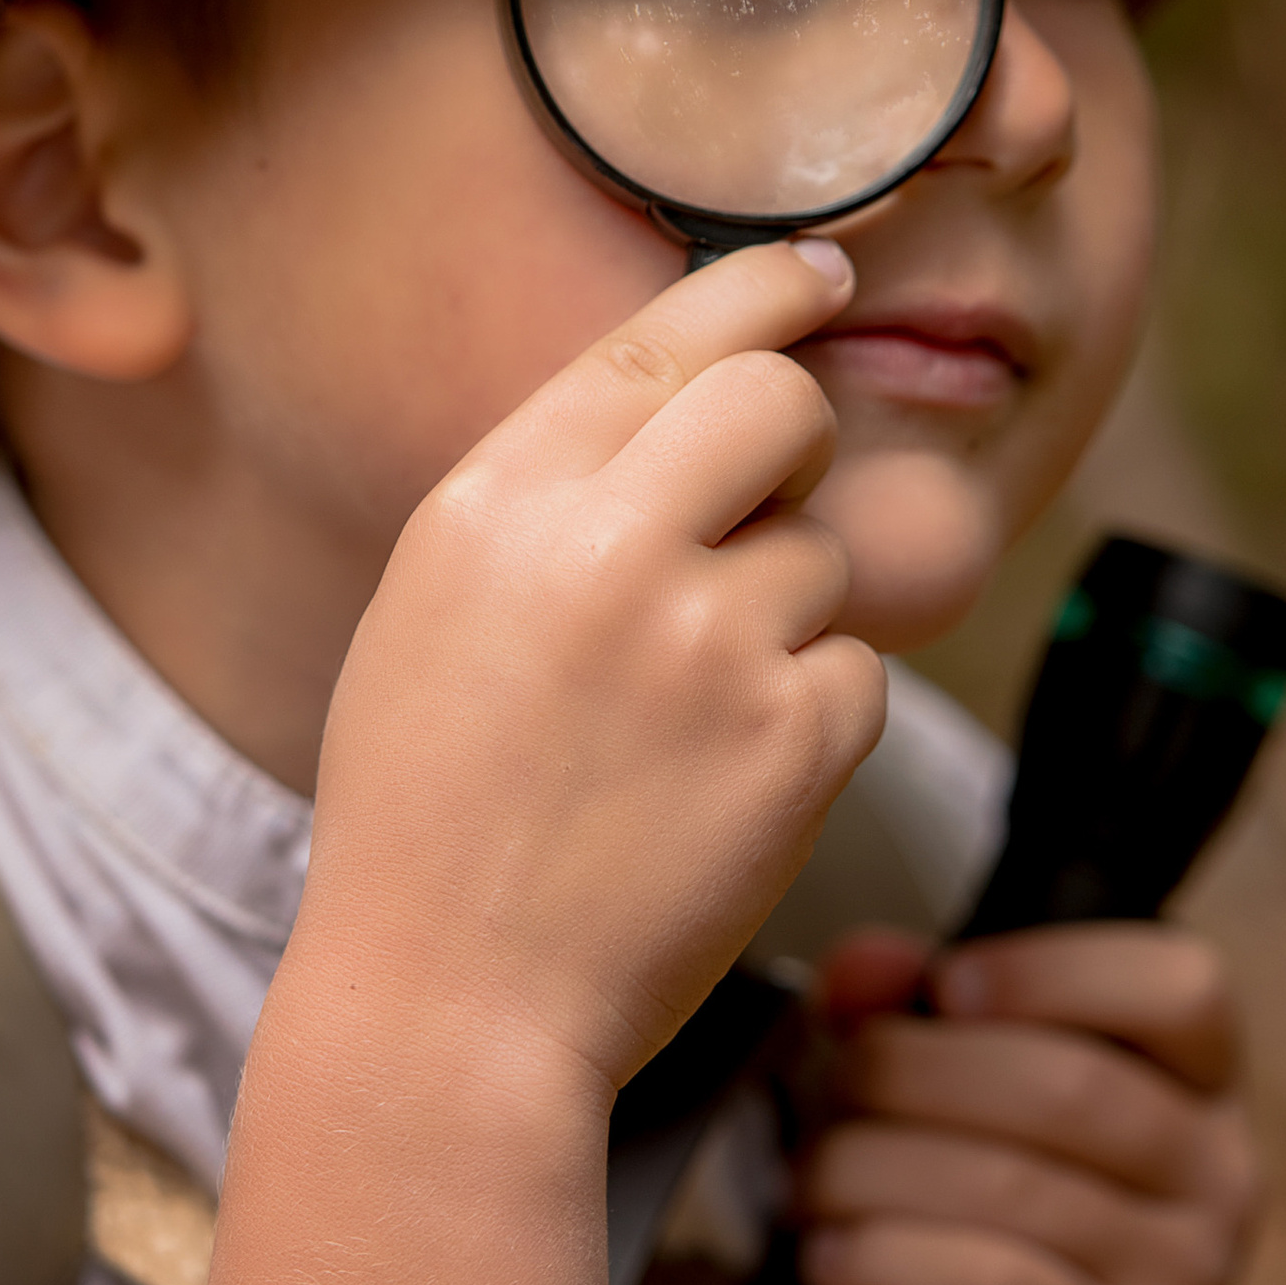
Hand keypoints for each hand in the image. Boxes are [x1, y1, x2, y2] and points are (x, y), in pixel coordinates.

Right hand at [299, 238, 886, 1101]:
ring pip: (824, 555)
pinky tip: (721, 789)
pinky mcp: (794, 740)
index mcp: (496, 503)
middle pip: (780, 404)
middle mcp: (607, 548)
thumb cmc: (429, 816)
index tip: (819, 277)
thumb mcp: (436, 612)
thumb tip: (685, 406)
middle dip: (791, 449)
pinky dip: (810, 723)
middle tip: (757, 523)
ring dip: (783, 622)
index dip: (759, 291)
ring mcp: (710, 643)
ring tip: (684, 724)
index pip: (659, 340)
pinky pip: (856, 672)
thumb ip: (549, 500)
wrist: (451, 1007)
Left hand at [783, 922, 1262, 1284]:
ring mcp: (1183, 1280)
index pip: (1183, 988)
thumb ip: (921, 1018)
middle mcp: (1218, 1178)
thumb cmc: (1007, 1242)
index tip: (946, 985)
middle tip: (832, 1086)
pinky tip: (829, 1258)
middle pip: (1070, 1083)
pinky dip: (890, 1259)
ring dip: (876, 1167)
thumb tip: (858, 967)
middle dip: (915, 1071)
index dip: (1054, 968)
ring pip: (1014, 1185)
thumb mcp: (980, 1115)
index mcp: (1200, 1091)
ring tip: (809, 1181)